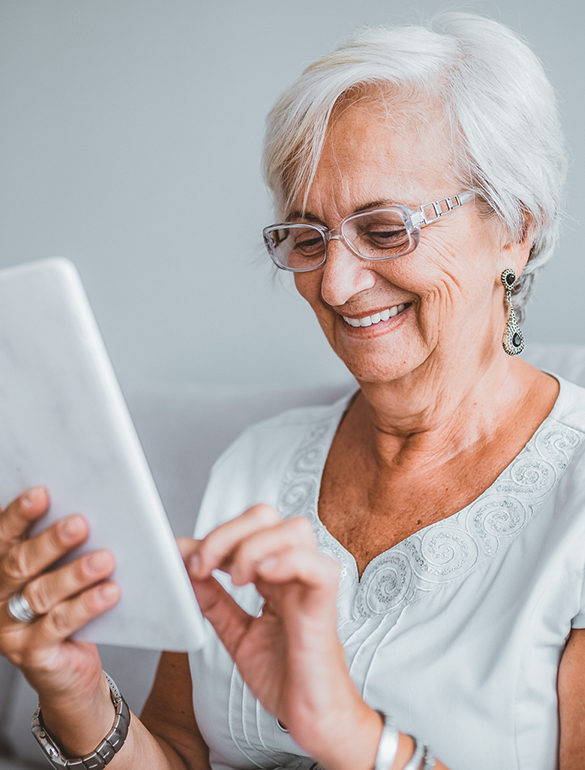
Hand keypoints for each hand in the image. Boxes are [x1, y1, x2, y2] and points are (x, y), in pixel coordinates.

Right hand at [0, 487, 119, 752]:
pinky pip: (59, 624)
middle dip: (51, 541)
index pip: (4, 536)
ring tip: (104, 560)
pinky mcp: (32, 652)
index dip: (18, 514)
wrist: (68, 670)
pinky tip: (109, 592)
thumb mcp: (64, 571)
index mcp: (2, 567)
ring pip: (41, 594)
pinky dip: (86, 606)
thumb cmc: (67, 608)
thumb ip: (70, 545)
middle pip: (20, 563)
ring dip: (74, 574)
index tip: (41, 493)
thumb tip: (102, 510)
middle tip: (80, 523)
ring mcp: (11, 627)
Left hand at [179, 505, 382, 769]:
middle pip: (266, 517)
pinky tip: (262, 578)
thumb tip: (187, 571)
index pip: (245, 529)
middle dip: (227, 533)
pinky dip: (287, 562)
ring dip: (254, 546)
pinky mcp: (326, 605)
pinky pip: (316, 566)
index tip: (181, 556)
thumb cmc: (285, 677)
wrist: (313, 719)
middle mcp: (294, 571)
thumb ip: (215, 602)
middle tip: (204, 566)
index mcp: (274, 574)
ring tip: (236, 579)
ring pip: (293, 530)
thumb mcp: (237, 635)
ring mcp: (312, 584)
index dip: (211, 537)